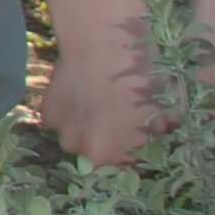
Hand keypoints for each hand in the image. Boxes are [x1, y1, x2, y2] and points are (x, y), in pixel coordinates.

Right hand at [40, 27, 165, 166]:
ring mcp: (63, 132)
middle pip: (97, 155)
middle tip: (119, 117)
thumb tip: (162, 133)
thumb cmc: (143, 79)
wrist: (105, 47)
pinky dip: (68, 111)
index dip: (134, 152)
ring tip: (98, 102)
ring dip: (85, 127)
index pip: (126, 167)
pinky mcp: (47, 113)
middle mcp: (85, 151)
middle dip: (108, 141)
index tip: (140, 137)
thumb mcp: (167, 109)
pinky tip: (80, 91)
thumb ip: (161, 130)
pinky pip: (59, 120)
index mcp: (117, 156)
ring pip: (75, 138)